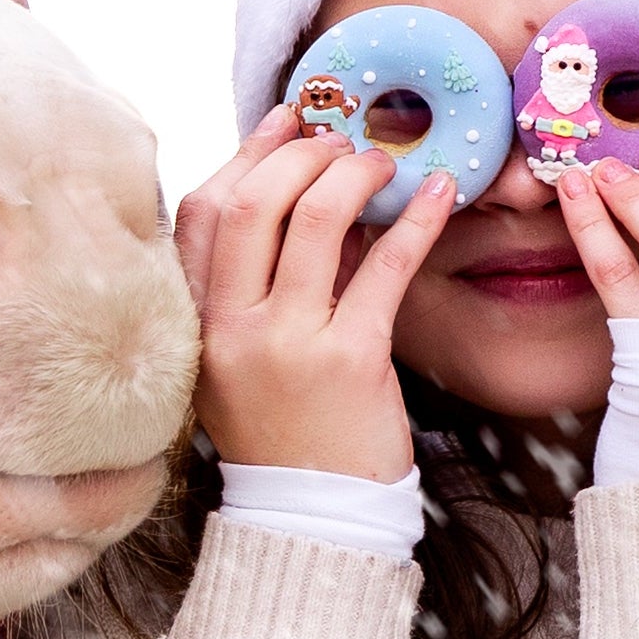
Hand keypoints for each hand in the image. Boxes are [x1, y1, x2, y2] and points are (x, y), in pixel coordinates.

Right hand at [174, 108, 460, 479]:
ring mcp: (288, 345)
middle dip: (300, 153)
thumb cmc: (282, 431)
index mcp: (197, 325)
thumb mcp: (237, 361)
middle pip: (252, 204)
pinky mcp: (349, 361)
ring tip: (384, 163)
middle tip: (340, 140)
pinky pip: (384, 269)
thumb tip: (301, 195)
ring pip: (313, 223)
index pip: (201, 214)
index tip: (286, 121)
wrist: (312, 516)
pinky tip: (441, 194)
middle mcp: (232, 330)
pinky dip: (416, 222)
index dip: (246, 156)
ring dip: (354, 175)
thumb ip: (251, 288)